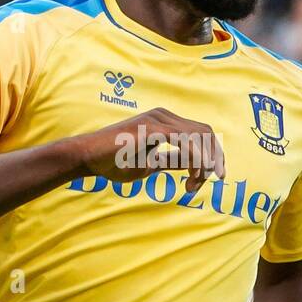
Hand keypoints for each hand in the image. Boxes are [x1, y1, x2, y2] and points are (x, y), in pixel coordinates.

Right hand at [72, 107, 225, 194]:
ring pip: (199, 137)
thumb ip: (172, 161)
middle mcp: (164, 116)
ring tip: (193, 185)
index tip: (212, 178)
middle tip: (201, 185)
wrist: (88, 158)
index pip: (201, 134)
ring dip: (203, 164)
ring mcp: (158, 119)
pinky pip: (184, 141)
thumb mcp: (151, 164)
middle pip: (206, 133)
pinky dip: (195, 159)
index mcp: (165, 122)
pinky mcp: (151, 128)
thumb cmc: (114, 162)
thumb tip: (193, 165)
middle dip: (212, 160)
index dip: (212, 156)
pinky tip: (193, 176)